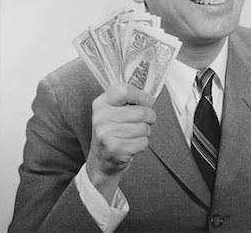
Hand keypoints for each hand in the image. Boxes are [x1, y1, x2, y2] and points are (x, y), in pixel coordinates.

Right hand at [86, 84, 155, 201]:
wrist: (101, 161)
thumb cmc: (112, 132)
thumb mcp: (112, 112)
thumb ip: (127, 101)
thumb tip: (150, 98)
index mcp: (101, 104)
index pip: (125, 90)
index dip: (141, 96)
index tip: (147, 102)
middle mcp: (101, 118)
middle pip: (141, 111)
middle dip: (150, 117)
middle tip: (144, 121)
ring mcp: (107, 134)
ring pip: (144, 128)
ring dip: (145, 132)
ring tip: (135, 134)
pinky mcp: (116, 149)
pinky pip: (143, 142)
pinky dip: (142, 144)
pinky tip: (132, 144)